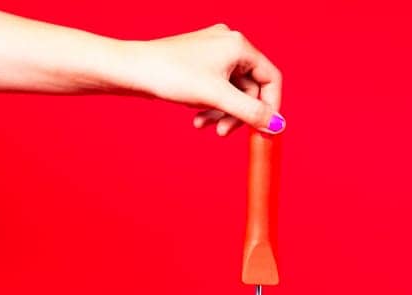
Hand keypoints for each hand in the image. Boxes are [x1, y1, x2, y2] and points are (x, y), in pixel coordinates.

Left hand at [121, 24, 284, 135]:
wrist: (133, 69)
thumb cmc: (172, 75)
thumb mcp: (217, 98)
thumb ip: (251, 113)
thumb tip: (278, 126)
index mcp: (238, 45)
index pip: (270, 78)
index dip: (271, 106)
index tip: (264, 130)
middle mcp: (228, 44)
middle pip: (250, 88)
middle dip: (238, 113)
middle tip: (224, 132)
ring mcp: (213, 53)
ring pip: (232, 91)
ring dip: (222, 113)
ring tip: (204, 125)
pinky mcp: (200, 63)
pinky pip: (217, 89)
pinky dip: (210, 105)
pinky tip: (196, 116)